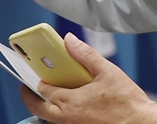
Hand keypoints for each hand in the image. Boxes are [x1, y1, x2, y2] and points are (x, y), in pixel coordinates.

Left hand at [21, 33, 156, 123]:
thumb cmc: (127, 101)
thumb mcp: (107, 71)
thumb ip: (86, 55)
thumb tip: (69, 40)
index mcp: (71, 102)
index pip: (43, 90)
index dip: (36, 79)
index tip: (34, 72)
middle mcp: (68, 118)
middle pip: (39, 109)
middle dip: (30, 97)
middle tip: (28, 88)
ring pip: (50, 119)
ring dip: (45, 107)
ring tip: (47, 94)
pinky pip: (62, 123)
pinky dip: (59, 114)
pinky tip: (68, 104)